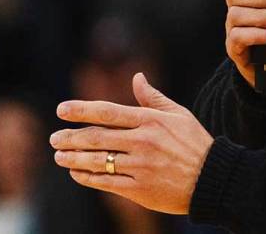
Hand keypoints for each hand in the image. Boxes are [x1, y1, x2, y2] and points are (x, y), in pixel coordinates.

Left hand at [51, 73, 213, 214]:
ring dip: (73, 158)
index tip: (61, 109)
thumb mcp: (178, 114)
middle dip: (70, 137)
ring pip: (97, 161)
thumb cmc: (195, 143)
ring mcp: (140, 167)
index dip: (81, 110)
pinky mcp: (139, 189)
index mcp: (150, 121)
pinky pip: (106, 182)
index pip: (108, 112)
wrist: (212, 179)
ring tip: (59, 156)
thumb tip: (137, 77)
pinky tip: (76, 173)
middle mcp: (143, 142)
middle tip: (54, 138)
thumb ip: (153, 98)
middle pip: (97, 137)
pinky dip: (87, 177)